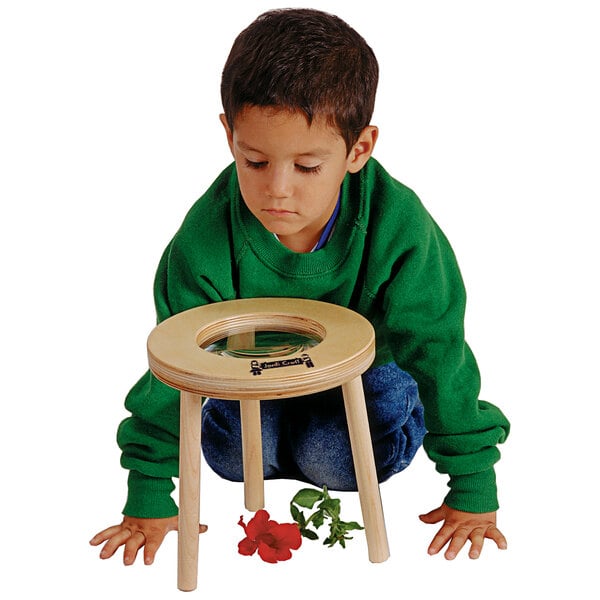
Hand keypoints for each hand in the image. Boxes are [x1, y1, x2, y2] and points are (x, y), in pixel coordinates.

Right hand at [90, 516, 206, 565]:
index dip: (150, 552)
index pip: (153, 543)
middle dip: (130, 552)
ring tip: (103, 556)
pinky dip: (101, 536)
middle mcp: (141, 529)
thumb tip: (205, 528)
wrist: (150, 493)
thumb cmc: (164, 510)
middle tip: (127, 562)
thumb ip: (189, 527)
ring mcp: (130, 527)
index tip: (147, 562)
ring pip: (119, 537)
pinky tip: (92, 543)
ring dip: (111, 546)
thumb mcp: (177, 518)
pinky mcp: (123, 525)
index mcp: (154, 530)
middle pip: (134, 542)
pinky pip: (111, 530)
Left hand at [419, 503, 506, 559]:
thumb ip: (433, 516)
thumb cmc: (460, 499)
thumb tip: (420, 518)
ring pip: (476, 538)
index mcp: (453, 522)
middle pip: (458, 538)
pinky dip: (500, 540)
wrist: (475, 485)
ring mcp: (478, 526)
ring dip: (475, 546)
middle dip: (454, 547)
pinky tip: (502, 547)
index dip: (436, 543)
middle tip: (449, 556)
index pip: (443, 534)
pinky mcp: (489, 524)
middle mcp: (465, 526)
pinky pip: (496, 533)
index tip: (430, 552)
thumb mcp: (445, 508)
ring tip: (473, 555)